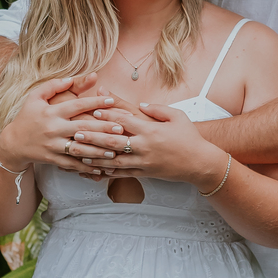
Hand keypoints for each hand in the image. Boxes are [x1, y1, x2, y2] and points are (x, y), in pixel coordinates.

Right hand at [0, 75, 121, 171]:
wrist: (12, 143)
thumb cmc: (27, 117)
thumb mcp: (35, 97)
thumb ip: (53, 85)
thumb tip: (72, 77)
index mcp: (51, 112)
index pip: (76, 105)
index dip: (94, 102)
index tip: (111, 100)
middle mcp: (53, 129)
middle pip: (82, 128)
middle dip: (103, 128)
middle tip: (122, 128)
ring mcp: (53, 145)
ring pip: (79, 149)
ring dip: (98, 150)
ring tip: (115, 150)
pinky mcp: (52, 159)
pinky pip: (72, 164)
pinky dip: (86, 166)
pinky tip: (101, 168)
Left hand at [69, 101, 226, 187]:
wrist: (199, 163)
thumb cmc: (189, 137)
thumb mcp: (177, 116)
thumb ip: (157, 109)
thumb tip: (140, 104)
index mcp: (151, 130)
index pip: (125, 121)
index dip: (109, 115)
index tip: (94, 110)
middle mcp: (145, 147)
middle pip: (114, 142)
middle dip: (94, 138)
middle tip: (77, 133)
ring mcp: (144, 162)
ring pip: (114, 161)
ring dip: (95, 157)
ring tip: (80, 154)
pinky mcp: (145, 173)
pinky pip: (122, 174)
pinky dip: (107, 172)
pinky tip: (94, 170)